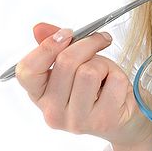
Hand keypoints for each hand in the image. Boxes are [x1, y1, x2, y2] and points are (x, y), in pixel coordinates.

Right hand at [16, 22, 151, 150]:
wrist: (123, 119)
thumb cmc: (98, 87)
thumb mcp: (75, 65)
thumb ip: (56, 46)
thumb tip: (39, 28)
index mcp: (39, 96)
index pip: (28, 71)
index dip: (46, 47)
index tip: (67, 33)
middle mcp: (52, 112)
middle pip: (66, 62)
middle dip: (88, 44)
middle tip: (100, 40)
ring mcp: (77, 121)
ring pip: (90, 71)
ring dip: (104, 63)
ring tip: (106, 73)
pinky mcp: (102, 122)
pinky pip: (114, 80)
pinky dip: (120, 75)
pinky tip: (116, 87)